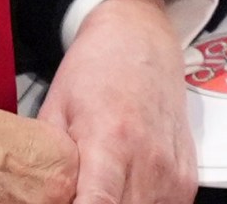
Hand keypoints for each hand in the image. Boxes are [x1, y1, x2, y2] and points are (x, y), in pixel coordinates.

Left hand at [41, 0, 192, 203]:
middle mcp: (148, 159)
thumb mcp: (56, 109)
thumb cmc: (96, 68)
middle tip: (78, 192)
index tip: (66, 203)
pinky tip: (124, 188)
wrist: (140, 39)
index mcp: (110, 140)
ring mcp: (171, 171)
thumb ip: (50, 162)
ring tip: (99, 187)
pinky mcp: (186, 178)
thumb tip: (39, 196)